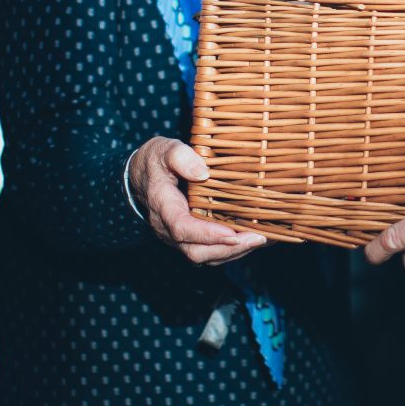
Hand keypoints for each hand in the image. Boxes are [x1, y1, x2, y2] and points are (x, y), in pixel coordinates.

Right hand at [129, 136, 266, 264]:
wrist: (143, 175)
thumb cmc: (157, 160)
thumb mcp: (165, 149)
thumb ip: (181, 157)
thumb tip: (203, 173)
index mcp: (162, 206)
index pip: (181, 227)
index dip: (206, 234)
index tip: (231, 233)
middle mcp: (168, 228)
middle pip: (195, 250)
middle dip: (227, 249)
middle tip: (257, 238)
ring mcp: (178, 237)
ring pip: (205, 256)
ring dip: (234, 252)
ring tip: (261, 240)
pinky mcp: (190, 238)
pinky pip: (210, 252)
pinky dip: (232, 250)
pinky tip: (254, 239)